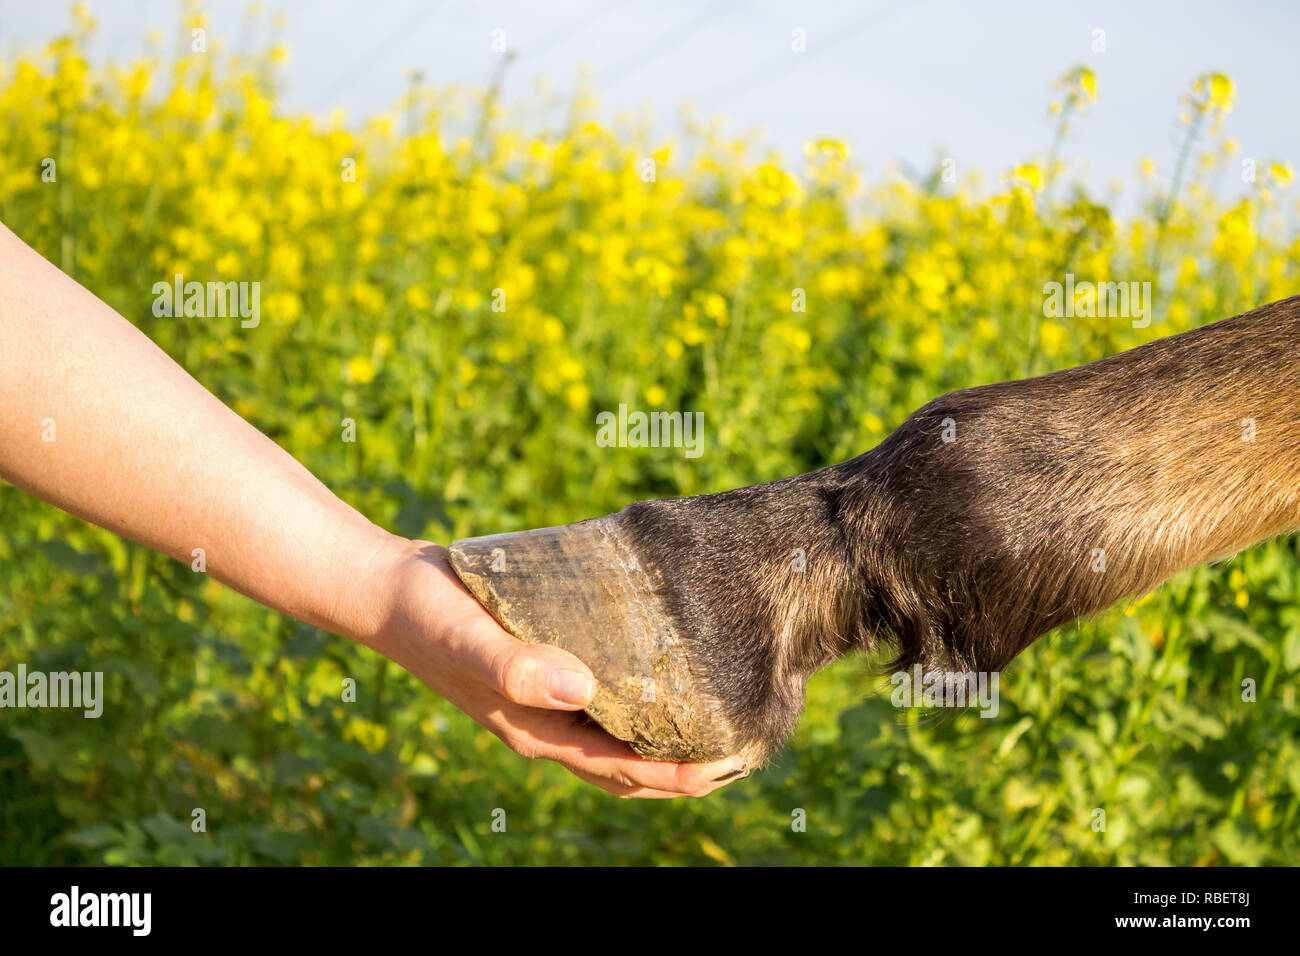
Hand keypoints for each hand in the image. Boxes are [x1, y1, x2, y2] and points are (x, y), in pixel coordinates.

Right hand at [370, 538, 749, 797]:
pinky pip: (605, 695)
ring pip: (621, 733)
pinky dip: (641, 696)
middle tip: (748, 746)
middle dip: (687, 766)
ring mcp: (546, 699)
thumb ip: (518, 666)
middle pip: (630, 763)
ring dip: (668, 735)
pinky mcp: (547, 666)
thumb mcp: (471, 640)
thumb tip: (582, 689)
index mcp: (536, 731)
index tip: (732, 762)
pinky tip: (667, 668)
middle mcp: (546, 724)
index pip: (623, 768)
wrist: (391, 590)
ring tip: (722, 715)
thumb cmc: (429, 616)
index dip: (679, 773)